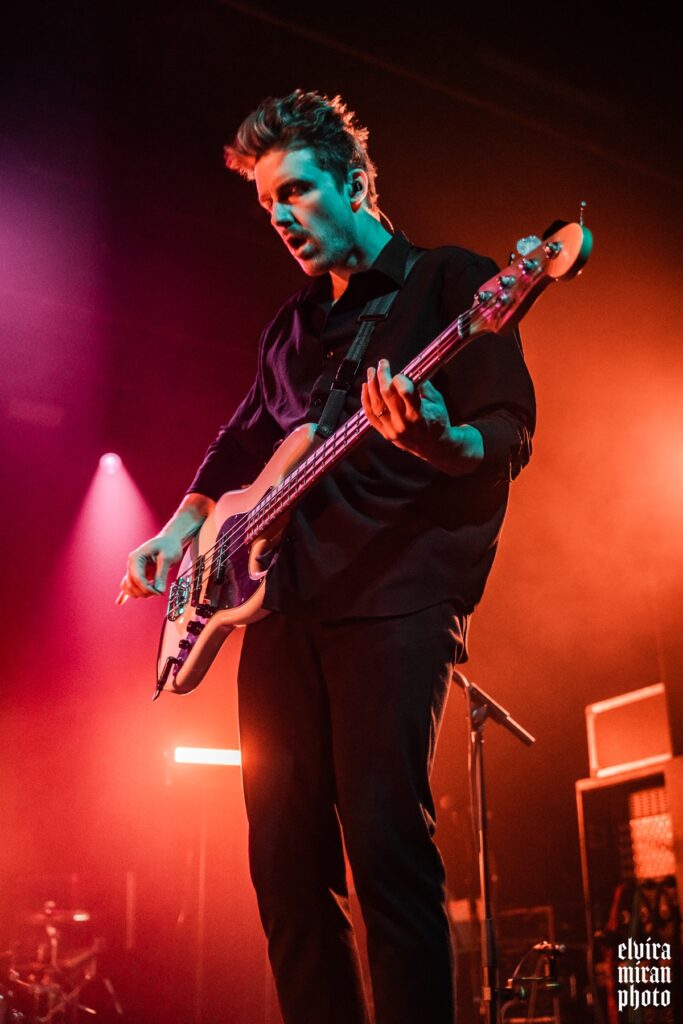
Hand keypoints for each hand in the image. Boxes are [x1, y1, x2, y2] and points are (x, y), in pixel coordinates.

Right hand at [116, 534, 183, 603]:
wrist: (169, 541)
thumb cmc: (169, 546)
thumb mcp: (168, 557)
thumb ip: (162, 574)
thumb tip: (159, 590)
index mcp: (136, 557)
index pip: (137, 578)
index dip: (147, 588)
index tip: (159, 592)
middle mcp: (132, 564)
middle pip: (132, 585)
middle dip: (145, 592)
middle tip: (160, 592)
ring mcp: (133, 569)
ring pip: (129, 587)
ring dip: (140, 594)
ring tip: (154, 592)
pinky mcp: (137, 574)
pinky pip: (128, 585)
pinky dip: (125, 594)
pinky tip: (119, 602)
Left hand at [361, 359, 483, 473]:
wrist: (434, 446)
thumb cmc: (437, 419)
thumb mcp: (437, 401)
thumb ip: (423, 385)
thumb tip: (409, 370)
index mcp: (419, 414)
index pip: (404, 392)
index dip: (399, 379)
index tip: (399, 373)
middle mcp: (404, 423)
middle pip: (387, 395)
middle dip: (383, 375)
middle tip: (382, 363)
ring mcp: (392, 430)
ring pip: (376, 405)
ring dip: (371, 386)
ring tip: (371, 372)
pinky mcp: (386, 434)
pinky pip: (371, 416)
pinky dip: (365, 401)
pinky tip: (365, 388)